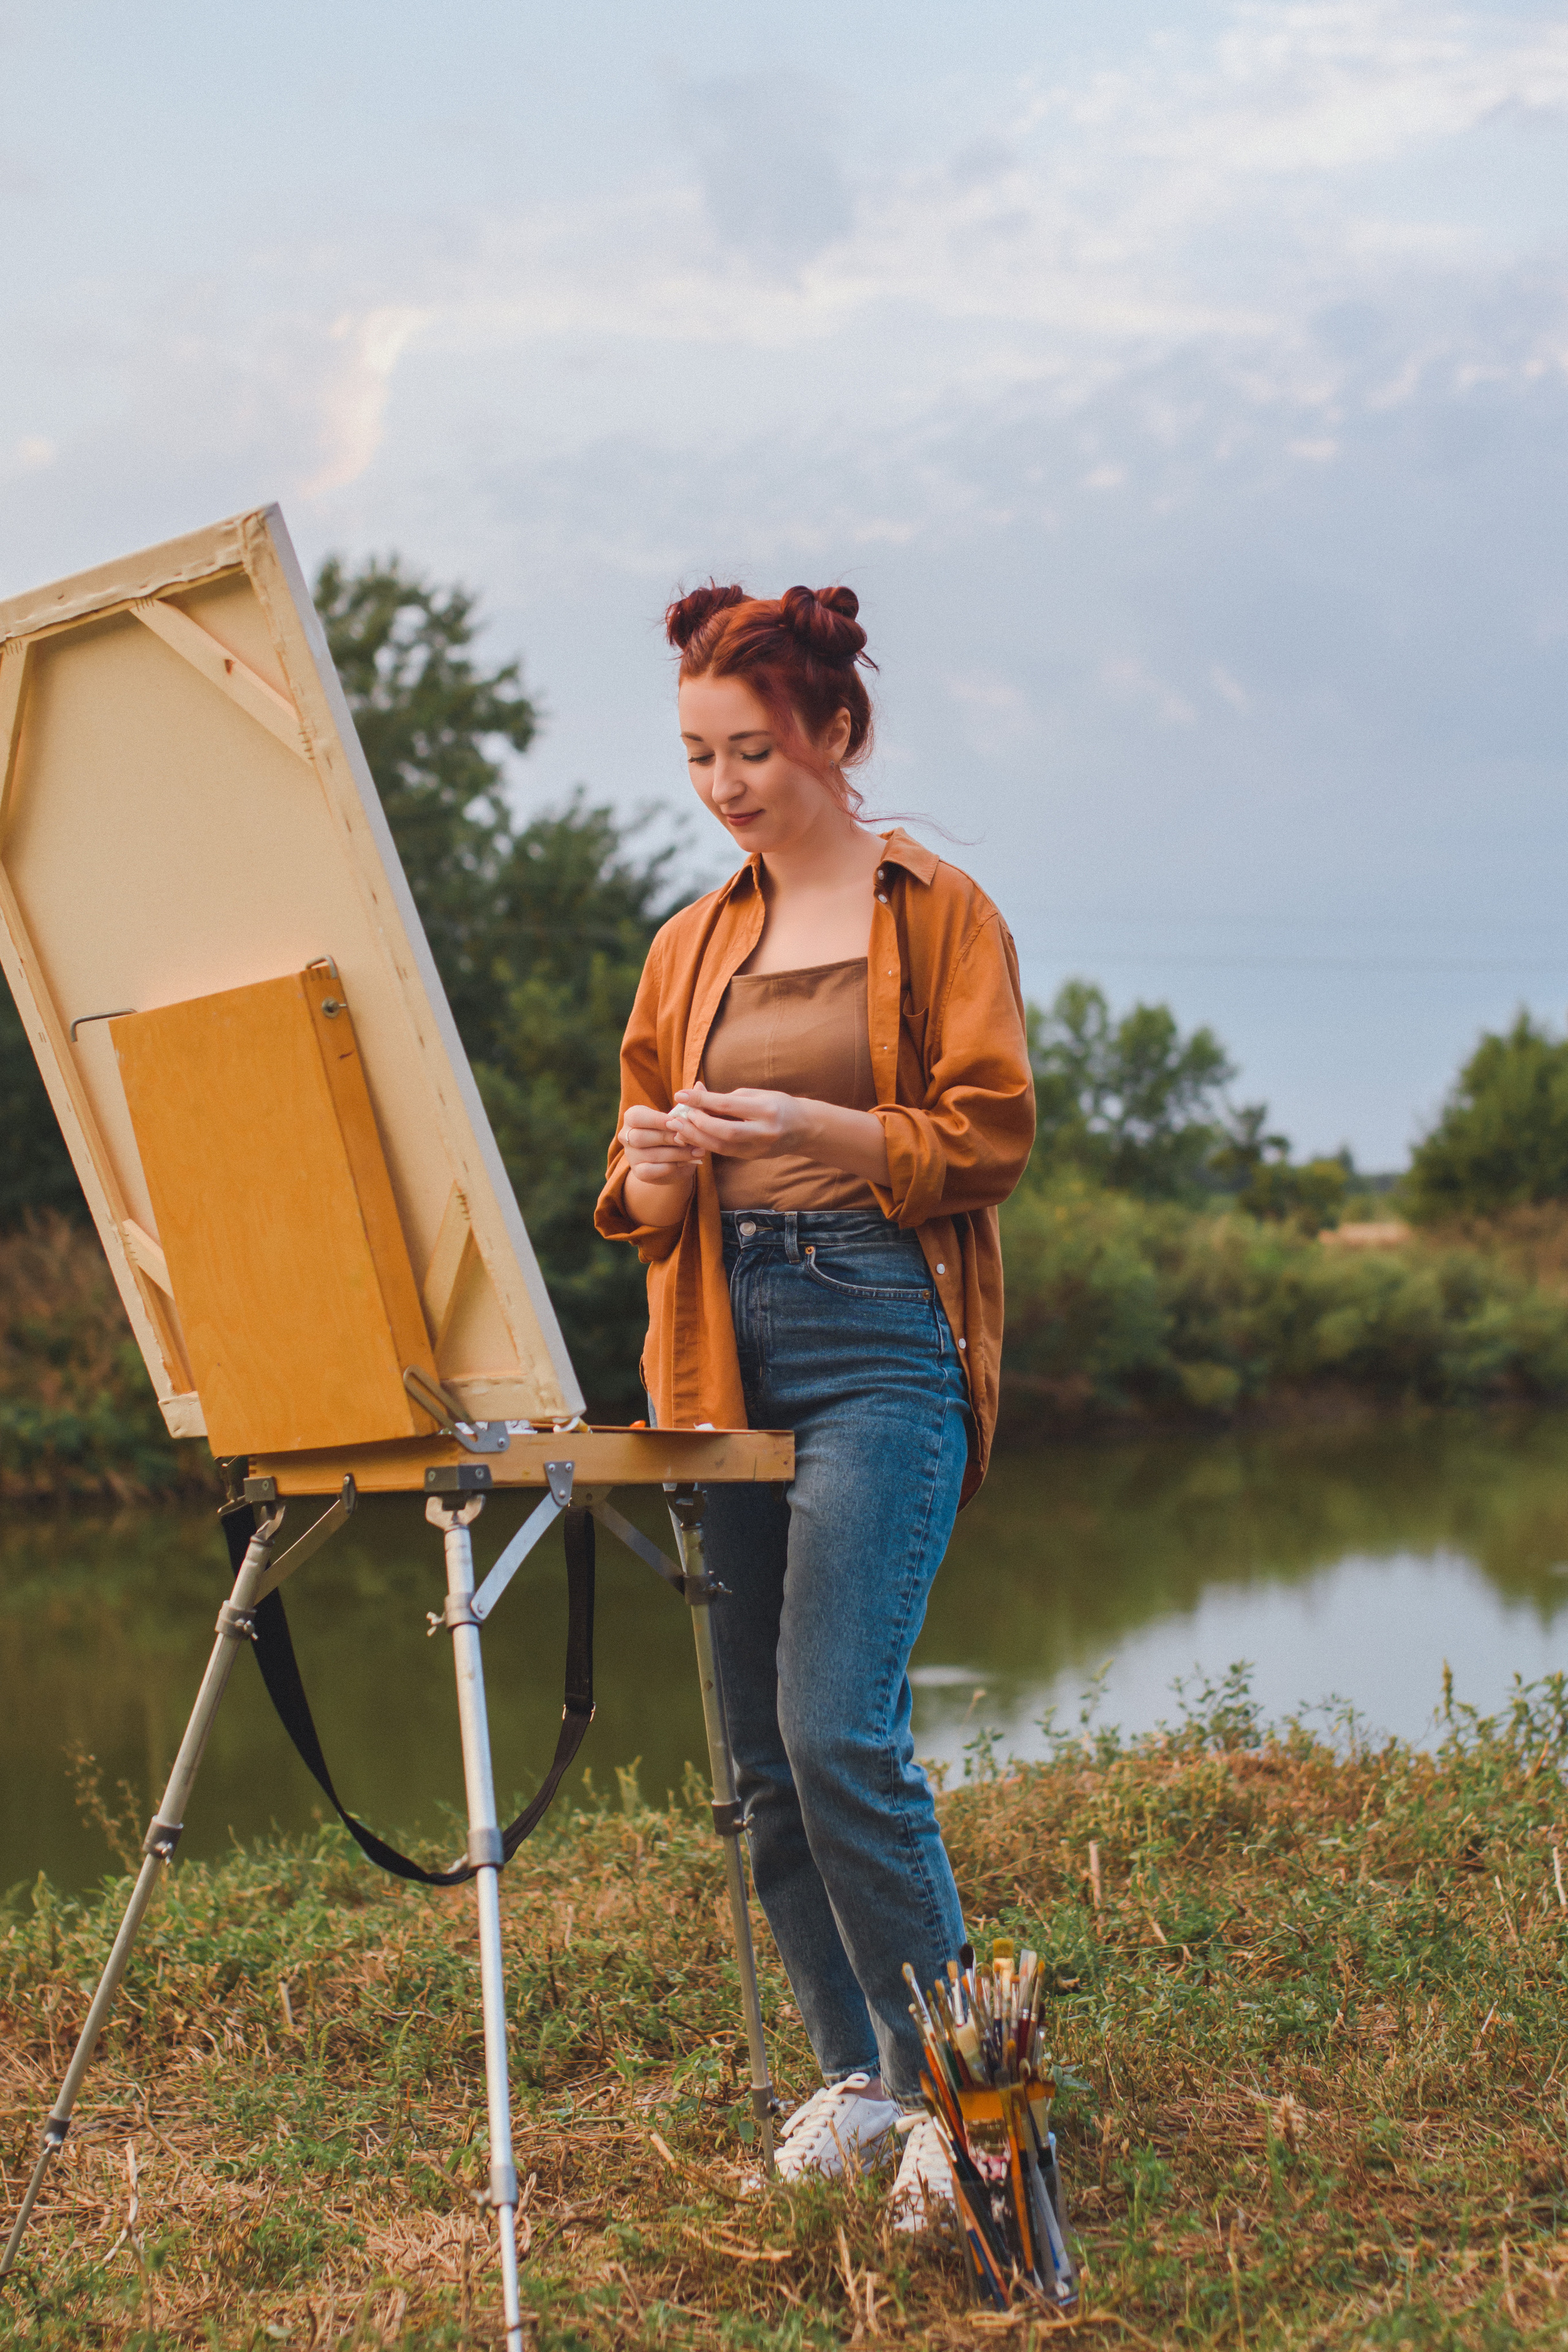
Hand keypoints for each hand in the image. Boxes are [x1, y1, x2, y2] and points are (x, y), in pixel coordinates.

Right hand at [620, 1102, 703, 1190]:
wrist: (675, 1160)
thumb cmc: (676, 1132)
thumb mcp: (682, 1117)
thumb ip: (689, 1103)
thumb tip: (699, 1084)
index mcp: (633, 1117)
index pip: (637, 1117)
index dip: (655, 1120)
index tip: (676, 1121)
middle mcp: (626, 1136)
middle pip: (641, 1137)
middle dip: (668, 1138)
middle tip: (689, 1139)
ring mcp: (631, 1156)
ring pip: (650, 1154)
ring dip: (676, 1153)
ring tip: (698, 1151)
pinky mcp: (638, 1172)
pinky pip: (651, 1171)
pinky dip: (669, 1167)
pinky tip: (686, 1163)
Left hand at [667, 1081, 805, 1162]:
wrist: (804, 1128)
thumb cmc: (777, 1104)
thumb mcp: (754, 1094)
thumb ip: (726, 1097)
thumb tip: (695, 1093)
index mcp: (766, 1109)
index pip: (727, 1106)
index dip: (701, 1100)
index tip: (680, 1094)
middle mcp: (764, 1131)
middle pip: (723, 1132)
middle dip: (697, 1124)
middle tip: (678, 1117)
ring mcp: (758, 1148)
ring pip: (721, 1147)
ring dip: (696, 1138)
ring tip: (679, 1128)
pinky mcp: (752, 1157)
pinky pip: (724, 1152)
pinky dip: (706, 1144)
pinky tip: (692, 1137)